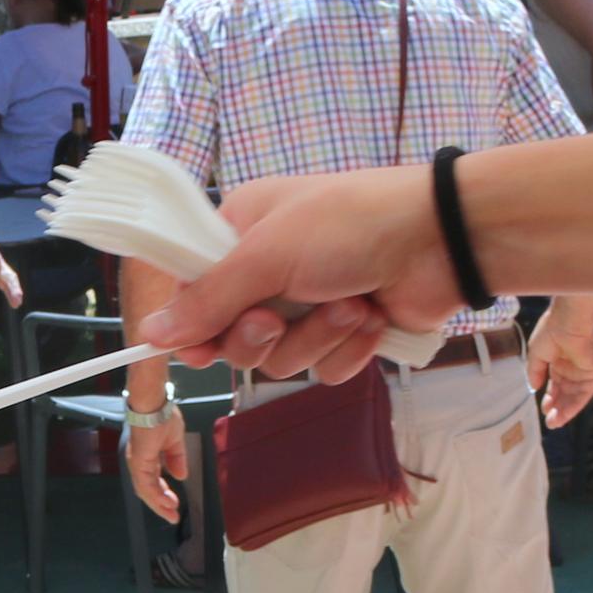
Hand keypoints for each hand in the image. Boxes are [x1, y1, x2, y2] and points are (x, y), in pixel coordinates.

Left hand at [124, 409, 188, 522]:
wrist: (154, 404)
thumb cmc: (162, 415)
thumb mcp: (175, 442)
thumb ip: (177, 459)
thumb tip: (181, 475)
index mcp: (147, 457)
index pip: (154, 482)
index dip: (163, 495)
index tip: (174, 506)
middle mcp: (140, 462)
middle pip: (148, 490)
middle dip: (160, 505)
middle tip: (172, 516)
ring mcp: (138, 462)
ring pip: (146, 491)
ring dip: (158, 504)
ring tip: (171, 513)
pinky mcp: (139, 461)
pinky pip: (146, 484)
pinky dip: (156, 495)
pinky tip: (166, 502)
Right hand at [140, 166, 458, 379]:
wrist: (441, 240)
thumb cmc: (351, 224)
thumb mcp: (268, 253)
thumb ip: (209, 298)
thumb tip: (151, 334)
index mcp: (241, 233)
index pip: (192, 291)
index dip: (194, 323)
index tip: (198, 345)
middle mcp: (270, 270)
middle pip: (233, 338)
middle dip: (261, 336)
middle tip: (278, 317)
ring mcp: (309, 305)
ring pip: (281, 360)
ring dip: (316, 337)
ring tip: (349, 303)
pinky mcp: (346, 335)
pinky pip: (324, 369)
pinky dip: (348, 350)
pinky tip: (371, 318)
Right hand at [525, 323, 592, 429]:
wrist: (566, 322)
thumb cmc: (550, 333)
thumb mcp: (536, 354)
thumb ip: (535, 371)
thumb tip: (534, 387)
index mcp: (558, 362)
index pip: (555, 385)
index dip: (550, 398)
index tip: (543, 410)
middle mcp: (571, 369)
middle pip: (565, 393)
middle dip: (557, 408)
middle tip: (550, 423)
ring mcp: (582, 371)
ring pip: (575, 396)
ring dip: (566, 410)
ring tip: (556, 422)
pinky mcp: (592, 372)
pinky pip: (585, 392)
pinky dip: (576, 404)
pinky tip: (566, 413)